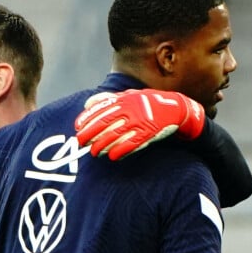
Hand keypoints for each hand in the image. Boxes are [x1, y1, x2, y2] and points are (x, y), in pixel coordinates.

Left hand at [74, 88, 205, 160]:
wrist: (175, 107)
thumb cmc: (147, 102)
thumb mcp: (128, 96)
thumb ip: (108, 99)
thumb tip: (87, 104)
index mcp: (124, 100)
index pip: (101, 109)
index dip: (87, 119)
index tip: (77, 127)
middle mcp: (130, 109)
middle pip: (105, 123)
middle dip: (90, 133)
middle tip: (80, 142)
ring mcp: (140, 121)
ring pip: (116, 135)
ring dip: (102, 145)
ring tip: (94, 152)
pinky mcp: (148, 132)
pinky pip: (132, 143)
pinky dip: (121, 150)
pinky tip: (112, 156)